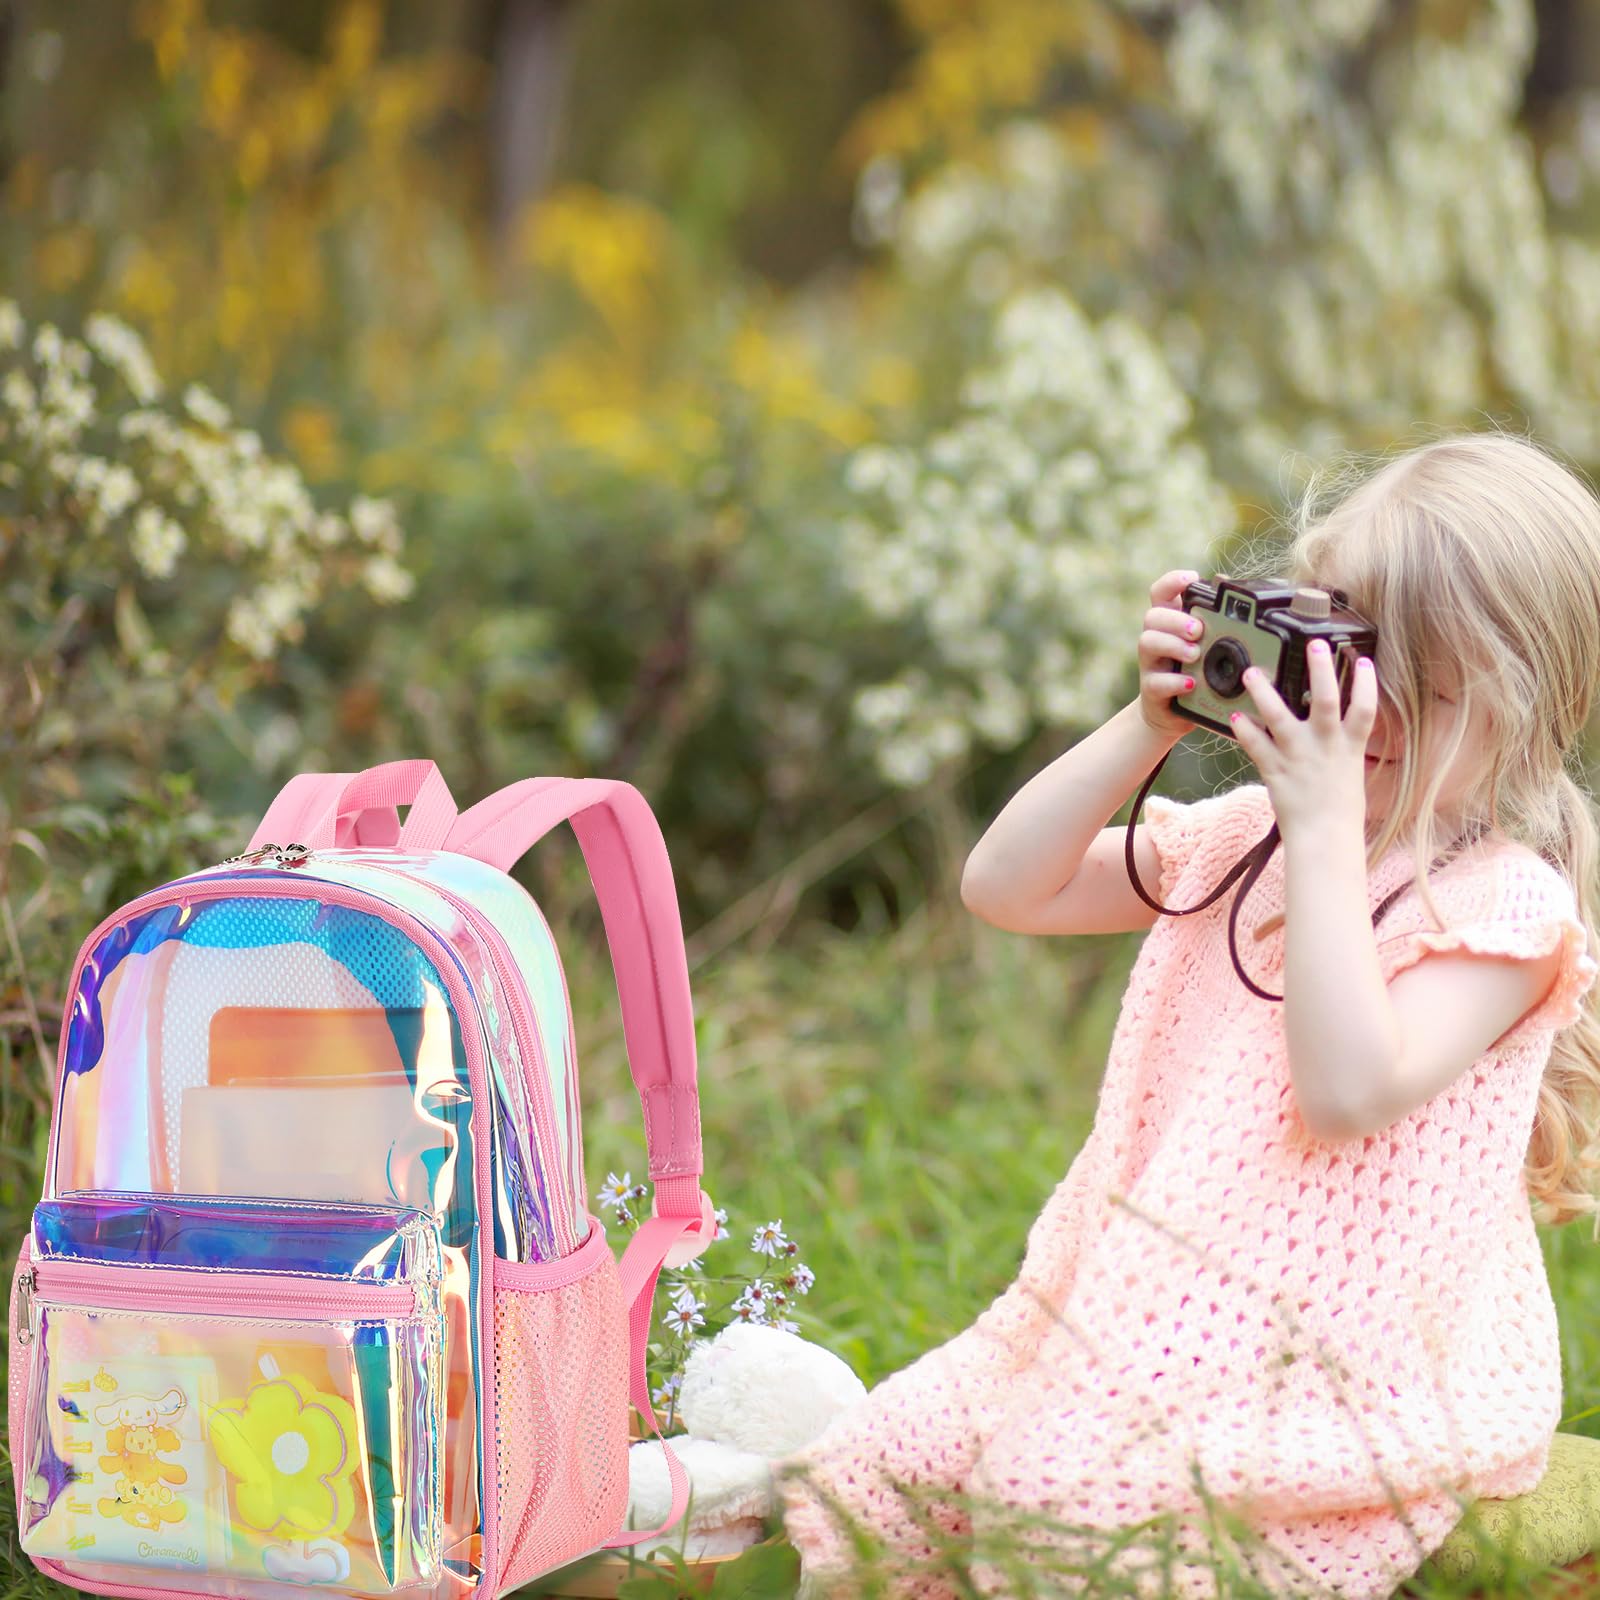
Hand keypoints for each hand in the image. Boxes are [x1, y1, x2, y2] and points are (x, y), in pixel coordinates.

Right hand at [1137, 568, 1204, 741]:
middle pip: (1153, 615)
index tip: (1191, 579)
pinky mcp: (1151, 689)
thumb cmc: (1195, 672)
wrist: (1173, 713)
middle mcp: (1155, 638)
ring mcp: (1150, 663)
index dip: (1172, 581)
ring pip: (1147, 642)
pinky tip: (1190, 682)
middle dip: (1175, 619)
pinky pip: (1156, 681)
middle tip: (1198, 629)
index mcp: (1170, 623)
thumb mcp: (1208, 645)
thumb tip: (1231, 588)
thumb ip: (1216, 621)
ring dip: (1173, 645)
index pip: (1161, 592)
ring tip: (1195, 654)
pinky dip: (1174, 681)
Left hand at [1230, 640, 1376, 841]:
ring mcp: (1299, 757)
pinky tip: (1234, 716)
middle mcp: (1326, 747)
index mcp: (1350, 749)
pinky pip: (1256, 746)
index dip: (1366, 683)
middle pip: (1327, 701)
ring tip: (1251, 672)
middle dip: (1321, 671)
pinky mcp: (1275, 771)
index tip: (1362, 660)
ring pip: (1280, 717)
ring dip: (1264, 693)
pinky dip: (1244, 731)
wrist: (1324, 841)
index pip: (1365, 709)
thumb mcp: (1350, 775)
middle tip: (1314, 644)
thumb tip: (1338, 732)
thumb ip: (1342, 750)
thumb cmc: (1340, 813)